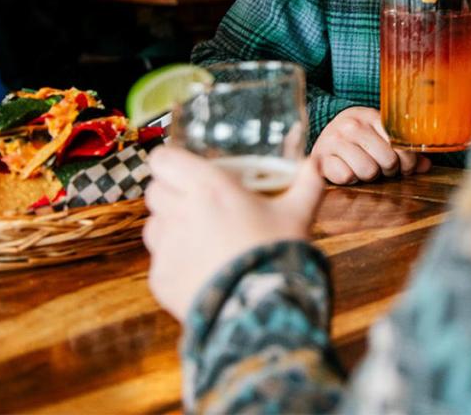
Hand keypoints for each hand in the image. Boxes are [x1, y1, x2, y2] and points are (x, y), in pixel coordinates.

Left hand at [143, 145, 324, 320]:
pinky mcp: (160, 279)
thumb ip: (307, 183)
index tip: (182, 168)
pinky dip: (175, 262)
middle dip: (171, 192)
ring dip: (169, 226)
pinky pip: (159, 261)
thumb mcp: (298, 214)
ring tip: (198, 237)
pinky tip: (202, 269)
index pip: (162, 159)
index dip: (170, 161)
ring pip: (153, 225)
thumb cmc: (277, 254)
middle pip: (155, 191)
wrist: (261, 310)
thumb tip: (317, 162)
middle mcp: (179, 213)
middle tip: (195, 202)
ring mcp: (166, 248)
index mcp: (208, 188)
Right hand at [310, 107, 430, 183]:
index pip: (400, 144)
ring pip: (368, 171)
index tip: (404, 167)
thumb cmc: (359, 138)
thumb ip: (404, 150)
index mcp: (371, 116)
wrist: (322, 135)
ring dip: (369, 176)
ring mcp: (334, 140)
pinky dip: (350, 179)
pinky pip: (347, 177)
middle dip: (389, 171)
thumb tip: (426, 165)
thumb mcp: (380, 136)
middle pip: (387, 161)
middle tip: (383, 170)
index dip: (407, 161)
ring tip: (365, 169)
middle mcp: (352, 126)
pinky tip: (348, 171)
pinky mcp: (320, 158)